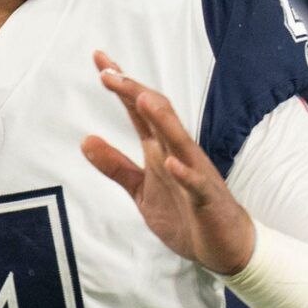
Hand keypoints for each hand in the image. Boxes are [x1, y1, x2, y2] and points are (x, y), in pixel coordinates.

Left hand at [80, 50, 256, 274]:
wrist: (222, 248)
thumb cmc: (184, 214)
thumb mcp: (140, 190)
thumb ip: (115, 165)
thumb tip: (85, 140)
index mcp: (160, 149)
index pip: (138, 110)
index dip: (121, 85)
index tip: (100, 59)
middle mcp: (178, 153)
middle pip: (157, 114)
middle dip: (134, 92)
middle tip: (108, 73)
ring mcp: (194, 174)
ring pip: (179, 141)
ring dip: (162, 120)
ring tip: (141, 98)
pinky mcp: (206, 199)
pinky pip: (195, 184)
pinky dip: (184, 173)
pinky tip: (170, 163)